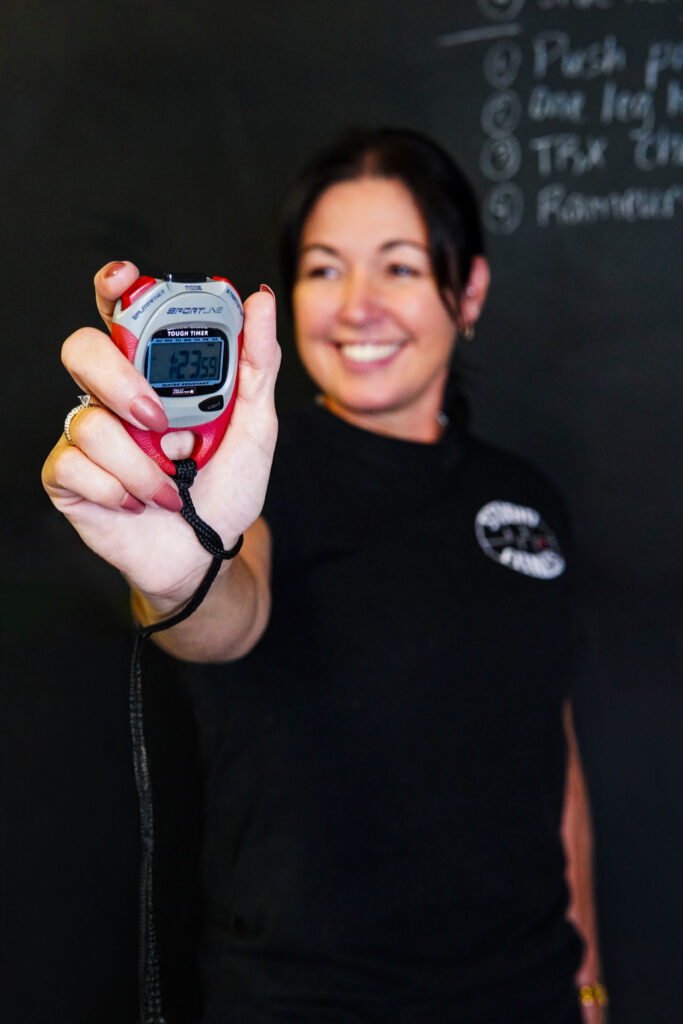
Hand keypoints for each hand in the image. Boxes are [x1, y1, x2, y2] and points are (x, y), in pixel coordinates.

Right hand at [42, 262, 279, 611]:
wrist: (207, 551)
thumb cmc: (227, 486)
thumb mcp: (256, 425)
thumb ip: (257, 364)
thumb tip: (259, 301)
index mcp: (155, 373)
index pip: (123, 314)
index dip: (115, 288)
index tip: (125, 278)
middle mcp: (115, 395)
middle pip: (83, 350)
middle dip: (119, 379)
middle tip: (158, 418)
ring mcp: (88, 434)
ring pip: (89, 420)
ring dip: (141, 463)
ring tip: (170, 485)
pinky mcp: (68, 476)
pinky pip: (74, 464)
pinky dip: (118, 489)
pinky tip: (139, 503)